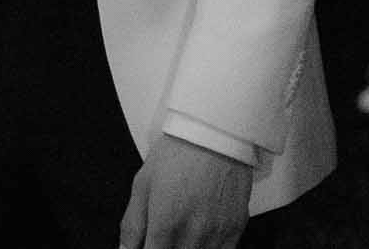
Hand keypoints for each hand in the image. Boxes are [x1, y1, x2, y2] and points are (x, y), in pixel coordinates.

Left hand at [118, 134, 250, 248]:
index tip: (147, 245)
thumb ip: (132, 224)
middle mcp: (193, 235)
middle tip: (163, 237)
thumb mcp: (143, 183)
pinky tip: (200, 237)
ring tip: (180, 234)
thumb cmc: (180, 152)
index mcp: (166, 225)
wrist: (216, 131)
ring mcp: (217, 234)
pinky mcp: (236, 229)